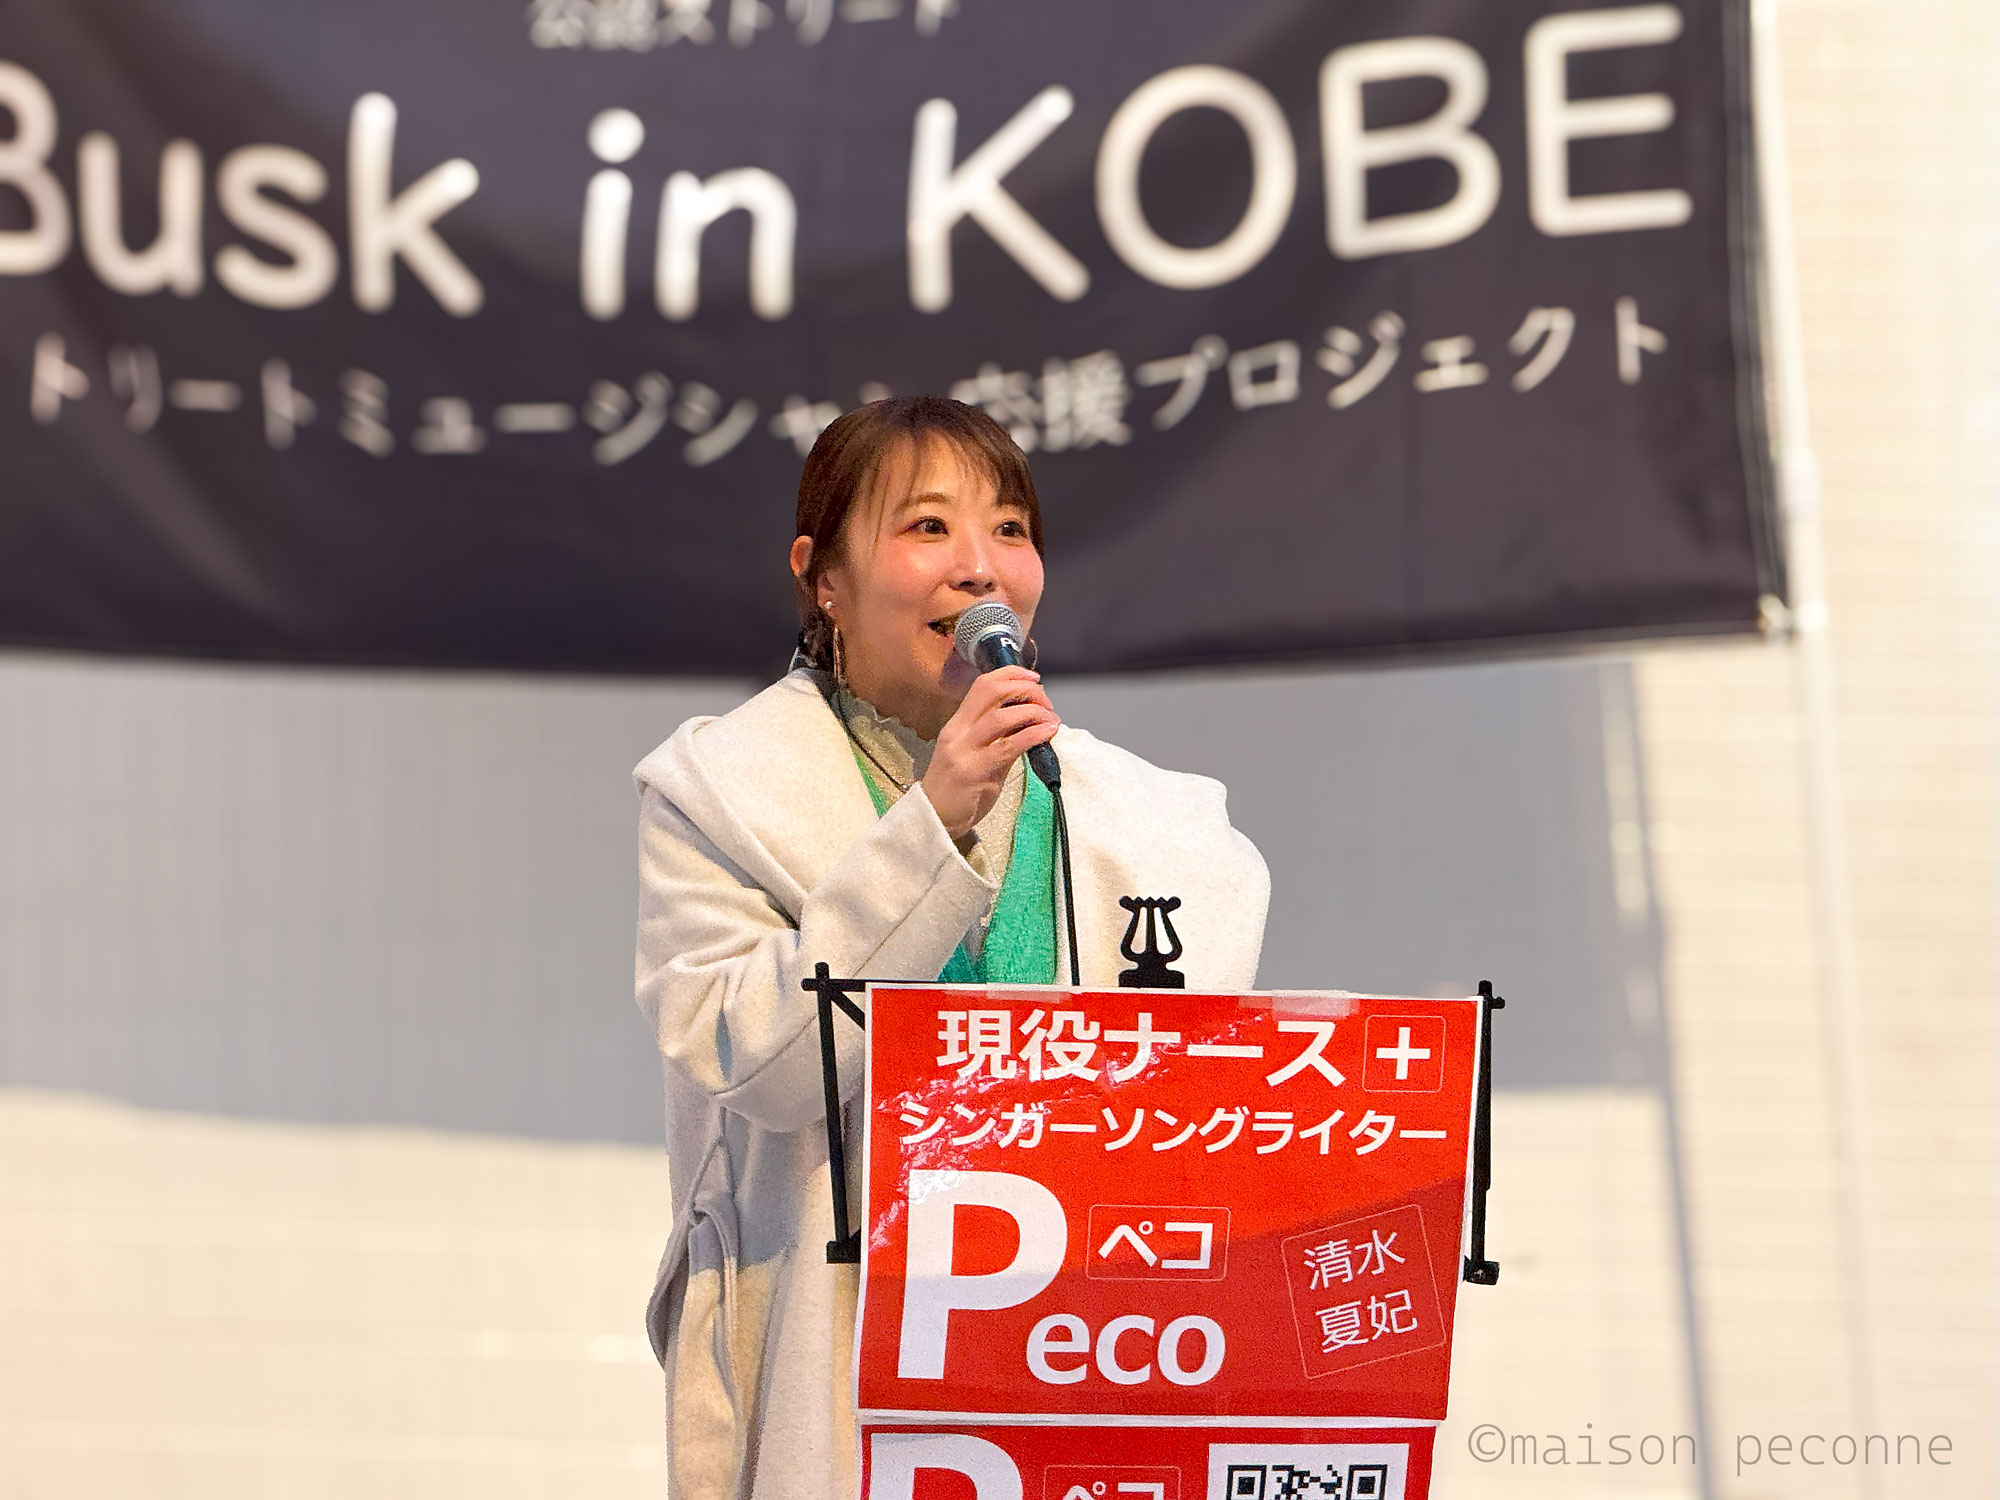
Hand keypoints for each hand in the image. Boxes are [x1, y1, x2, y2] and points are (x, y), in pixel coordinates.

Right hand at [920, 667, 1059, 839]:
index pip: (983, 685)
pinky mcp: (974, 771)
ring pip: (1002, 716)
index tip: (1033, 678)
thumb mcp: (976, 756)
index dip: (1011, 675)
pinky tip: (1047, 733)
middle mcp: (958, 731)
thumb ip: (1000, 738)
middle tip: (1045, 701)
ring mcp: (964, 750)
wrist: (934, 819)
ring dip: (1033, 712)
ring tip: (1051, 719)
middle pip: (991, 691)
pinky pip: (1009, 745)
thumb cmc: (957, 790)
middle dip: (1025, 689)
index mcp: (957, 724)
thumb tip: (1031, 722)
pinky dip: (1033, 734)